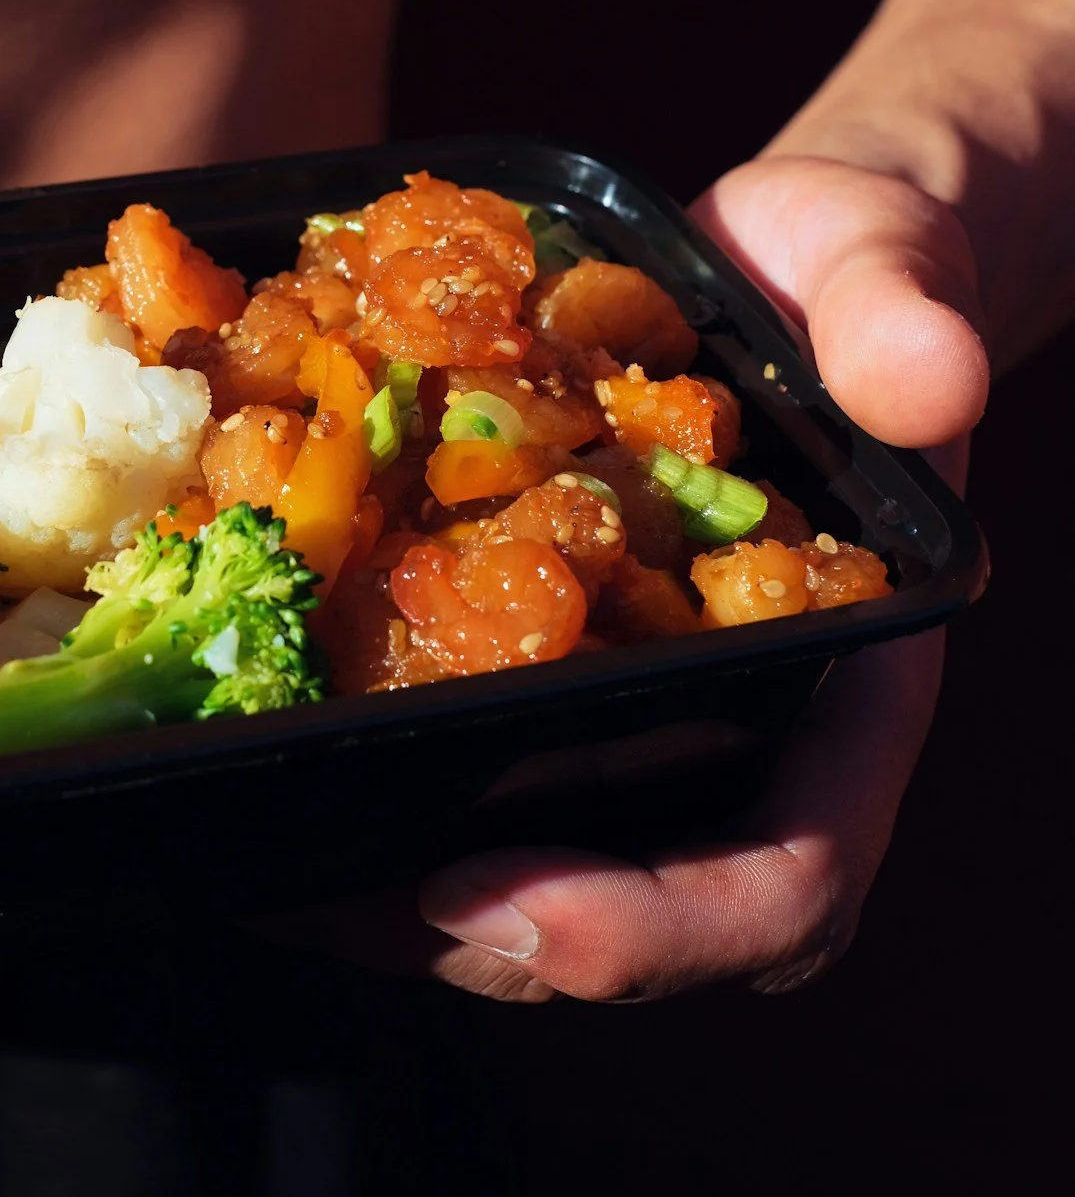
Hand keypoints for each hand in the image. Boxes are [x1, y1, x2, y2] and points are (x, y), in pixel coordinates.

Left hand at [325, 156, 988, 1003]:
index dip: (656, 925)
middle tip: (336, 903)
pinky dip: (370, 800)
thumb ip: (906, 315)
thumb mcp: (887, 259)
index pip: (784, 875)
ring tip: (279, 882)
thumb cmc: (851, 268)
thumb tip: (934, 381)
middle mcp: (739, 735)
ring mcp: (633, 718)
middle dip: (484, 937)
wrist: (778, 263)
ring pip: (533, 878)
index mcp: (843, 685)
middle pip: (628, 921)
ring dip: (403, 904)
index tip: (511, 901)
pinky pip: (467, 778)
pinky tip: (261, 773)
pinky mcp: (545, 677)